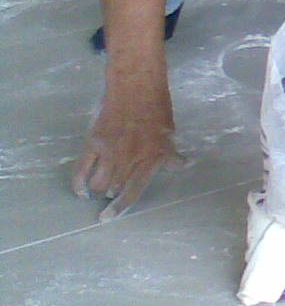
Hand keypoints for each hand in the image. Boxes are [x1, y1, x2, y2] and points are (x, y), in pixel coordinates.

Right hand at [72, 94, 186, 220]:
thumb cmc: (157, 110)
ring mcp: (110, 152)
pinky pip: (81, 169)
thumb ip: (171, 155)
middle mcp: (129, 159)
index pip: (134, 191)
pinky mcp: (94, 143)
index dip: (121, 207)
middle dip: (113, 193)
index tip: (108, 217)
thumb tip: (184, 165)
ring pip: (98, 183)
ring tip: (101, 186)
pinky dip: (78, 183)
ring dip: (99, 188)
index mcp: (151, 159)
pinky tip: (81, 190)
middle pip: (114, 189)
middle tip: (114, 190)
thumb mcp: (169, 134)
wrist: (136, 88)